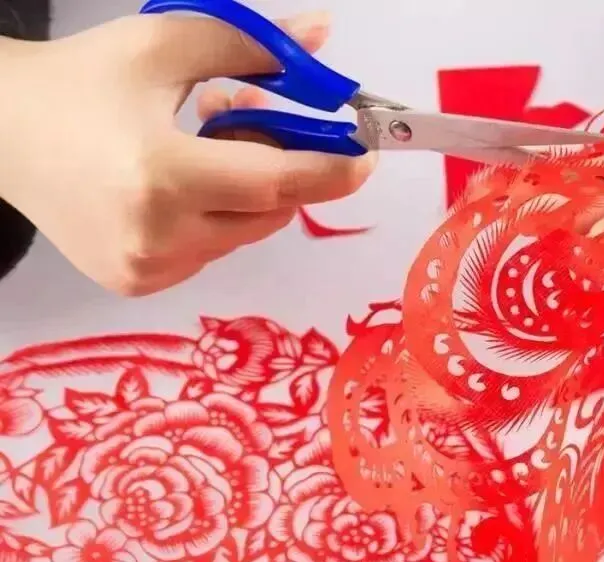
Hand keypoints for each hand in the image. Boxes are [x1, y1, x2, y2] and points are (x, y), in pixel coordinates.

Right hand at [0, 12, 376, 295]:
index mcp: (162, 175)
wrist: (0, 131)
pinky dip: (216, 216)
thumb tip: (321, 36)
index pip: (277, 182)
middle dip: (282, 166)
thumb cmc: (82, 82)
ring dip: (248, 191)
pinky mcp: (136, 283)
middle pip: (268, 211)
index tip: (367, 154)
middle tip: (256, 119)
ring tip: (203, 142)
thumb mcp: (164, 45)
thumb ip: (251, 45)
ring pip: (244, 233)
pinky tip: (179, 181)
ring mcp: (146, 269)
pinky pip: (211, 250)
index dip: (332, 170)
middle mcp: (157, 236)